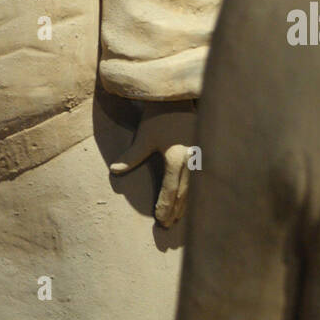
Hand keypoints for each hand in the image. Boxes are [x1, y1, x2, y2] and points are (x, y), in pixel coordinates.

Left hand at [110, 101, 196, 227]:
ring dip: (186, 203)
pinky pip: (200, 178)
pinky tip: (191, 198)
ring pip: (195, 187)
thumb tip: (114, 172)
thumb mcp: (144, 136)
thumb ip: (131, 156)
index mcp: (177, 158)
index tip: (160, 221)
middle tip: (167, 225)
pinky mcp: (205, 152)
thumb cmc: (160, 114)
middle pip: (185, 193)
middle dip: (175, 210)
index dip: (165, 206)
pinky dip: (195, 191)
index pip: (171, 190)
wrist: (179, 95)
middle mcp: (192, 160)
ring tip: (178, 217)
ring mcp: (201, 156)